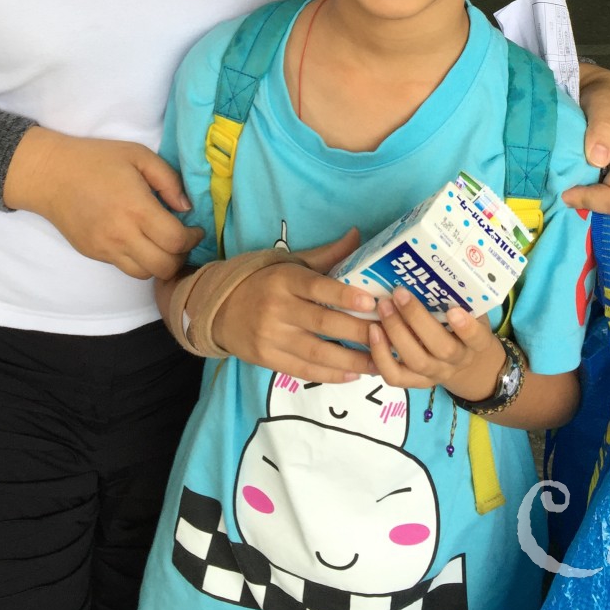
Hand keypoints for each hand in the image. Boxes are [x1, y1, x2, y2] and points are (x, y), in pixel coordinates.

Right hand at [3, 127, 201, 278]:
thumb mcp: (138, 155)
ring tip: (162, 244)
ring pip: (145, 274)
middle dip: (181, 257)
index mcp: (136, 208)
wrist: (50, 174)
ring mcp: (106, 248)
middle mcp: (122, 234)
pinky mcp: (94, 254)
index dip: (193, 239)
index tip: (195, 228)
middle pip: (164, 267)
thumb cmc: (96, 159)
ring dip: (160, 263)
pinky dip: (140, 261)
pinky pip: (125, 268)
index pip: (175, 242)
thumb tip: (186, 208)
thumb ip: (168, 180)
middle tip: (182, 240)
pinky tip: (141, 242)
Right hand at [212, 228, 380, 383]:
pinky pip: (305, 370)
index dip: (344, 295)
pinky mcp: (268, 359)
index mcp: (284, 280)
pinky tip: (355, 373)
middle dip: (359, 332)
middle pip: (323, 324)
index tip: (372, 302)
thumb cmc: (263, 281)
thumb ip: (326, 254)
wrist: (219, 308)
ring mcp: (271, 337)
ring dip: (352, 360)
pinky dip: (332, 374)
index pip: (317, 288)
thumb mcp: (290, 263)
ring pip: (317, 353)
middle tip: (390, 336)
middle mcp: (277, 309)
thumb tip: (359, 235)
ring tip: (381, 362)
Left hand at [367, 292, 504, 395]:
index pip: (476, 338)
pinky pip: (395, 376)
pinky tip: (372, 332)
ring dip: (396, 333)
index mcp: (476, 343)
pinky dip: (381, 356)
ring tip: (382, 307)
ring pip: (416, 361)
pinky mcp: (415, 383)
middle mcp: (457, 361)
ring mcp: (435, 374)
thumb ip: (459, 296)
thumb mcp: (473, 313)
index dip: (466, 328)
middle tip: (399, 293)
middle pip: (441, 348)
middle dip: (418, 320)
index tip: (453, 310)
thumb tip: (436, 262)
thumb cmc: (465, 329)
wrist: (468, 368)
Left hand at [565, 63, 609, 224]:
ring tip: (568, 198)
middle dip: (590, 216)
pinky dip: (591, 209)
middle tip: (564, 199)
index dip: (587, 201)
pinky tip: (575, 197)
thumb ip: (603, 127)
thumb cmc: (609, 100)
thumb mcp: (605, 104)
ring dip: (590, 215)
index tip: (562, 191)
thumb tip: (598, 157)